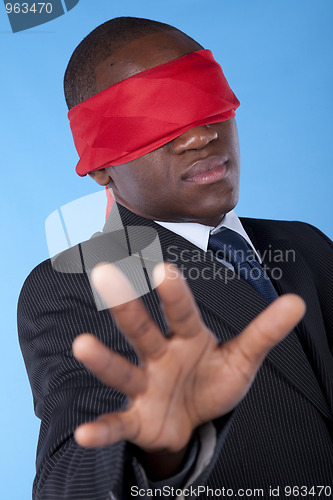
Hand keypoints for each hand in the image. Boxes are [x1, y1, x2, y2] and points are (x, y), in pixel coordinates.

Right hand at [73, 262, 304, 455]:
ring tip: (81, 344)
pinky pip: (118, 424)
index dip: (175, 294)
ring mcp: (145, 387)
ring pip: (123, 371)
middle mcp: (160, 357)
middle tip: (104, 273)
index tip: (164, 268)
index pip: (183, 313)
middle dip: (126, 306)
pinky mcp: (136, 419)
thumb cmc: (212, 380)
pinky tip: (84, 433)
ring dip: (103, 360)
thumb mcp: (243, 358)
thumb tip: (298, 302)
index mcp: (188, 339)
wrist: (192, 420)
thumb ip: (265, 332)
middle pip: (142, 331)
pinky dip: (102, 429)